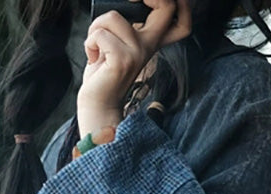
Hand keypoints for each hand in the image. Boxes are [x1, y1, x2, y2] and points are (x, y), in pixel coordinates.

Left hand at [77, 0, 191, 138]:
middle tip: (128, 1)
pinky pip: (99, 34)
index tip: (146, 1)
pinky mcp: (122, 60)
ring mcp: (137, 52)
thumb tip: (124, 4)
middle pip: (167, 7)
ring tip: (96, 45)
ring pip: (113, 17)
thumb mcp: (120, 43)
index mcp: (151, 41)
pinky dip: (89, 42)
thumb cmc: (104, 73)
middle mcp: (149, 46)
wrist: (98, 106)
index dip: (176, 2)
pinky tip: (93, 57)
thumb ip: (127, 25)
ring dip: (96, 27)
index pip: (181, 20)